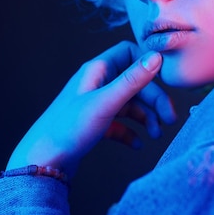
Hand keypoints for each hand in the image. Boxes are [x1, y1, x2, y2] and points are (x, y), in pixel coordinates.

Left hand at [6, 41, 175, 176]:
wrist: (43, 162)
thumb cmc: (68, 129)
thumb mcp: (105, 102)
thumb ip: (132, 80)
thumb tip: (156, 56)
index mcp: (97, 70)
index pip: (129, 53)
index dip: (148, 64)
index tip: (164, 82)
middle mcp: (96, 83)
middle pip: (135, 82)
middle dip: (154, 100)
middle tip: (169, 121)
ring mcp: (96, 104)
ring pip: (130, 104)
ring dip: (146, 118)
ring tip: (156, 136)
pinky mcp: (94, 123)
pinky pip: (120, 122)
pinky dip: (131, 131)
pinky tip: (136, 144)